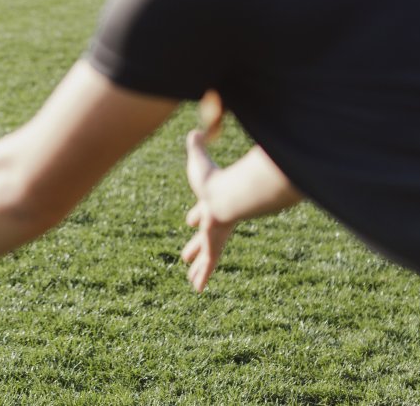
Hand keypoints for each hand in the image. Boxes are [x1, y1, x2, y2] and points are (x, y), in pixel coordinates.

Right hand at [181, 129, 235, 292]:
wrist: (231, 195)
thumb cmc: (214, 178)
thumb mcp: (198, 159)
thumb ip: (197, 145)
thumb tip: (195, 130)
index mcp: (212, 202)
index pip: (203, 211)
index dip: (196, 214)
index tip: (190, 220)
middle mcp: (216, 221)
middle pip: (204, 237)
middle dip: (196, 246)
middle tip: (187, 256)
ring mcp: (216, 235)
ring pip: (207, 255)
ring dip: (200, 268)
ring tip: (194, 283)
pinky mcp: (215, 245)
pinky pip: (209, 264)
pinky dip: (202, 276)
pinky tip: (198, 289)